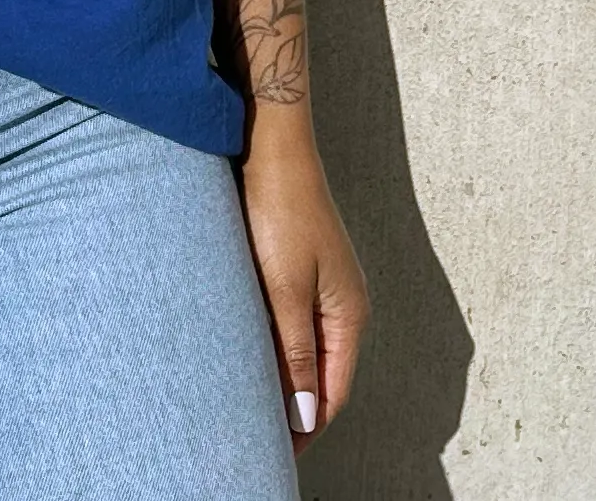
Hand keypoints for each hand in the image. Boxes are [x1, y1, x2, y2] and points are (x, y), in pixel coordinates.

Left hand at [238, 115, 368, 444]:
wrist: (271, 144)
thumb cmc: (279, 210)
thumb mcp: (286, 290)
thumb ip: (297, 354)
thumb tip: (309, 415)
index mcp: (349, 314)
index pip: (333, 392)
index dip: (306, 427)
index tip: (273, 451)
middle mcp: (344, 304)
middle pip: (322, 375)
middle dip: (294, 407)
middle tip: (255, 432)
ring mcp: (324, 284)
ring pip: (304, 348)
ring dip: (281, 374)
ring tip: (246, 399)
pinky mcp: (301, 266)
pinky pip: (292, 321)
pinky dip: (275, 343)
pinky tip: (246, 350)